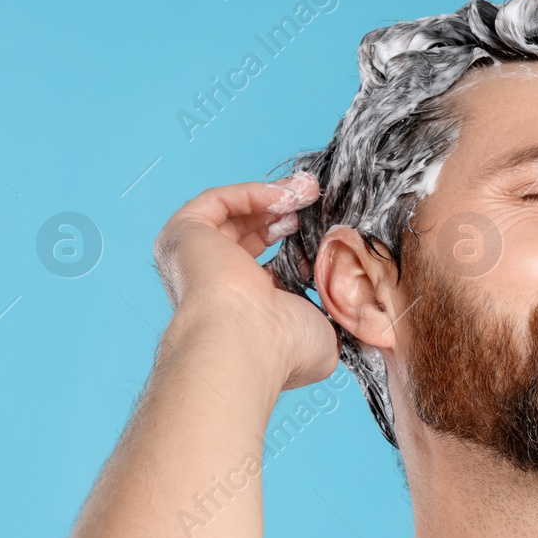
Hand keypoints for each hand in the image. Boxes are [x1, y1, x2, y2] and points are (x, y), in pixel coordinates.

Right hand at [152, 174, 337, 389]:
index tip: (327, 230)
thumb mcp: (325, 331)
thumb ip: (334, 313)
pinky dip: (254, 193)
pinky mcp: (185, 233)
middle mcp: (213, 284)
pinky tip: (286, 197)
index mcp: (242, 310)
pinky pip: (219, 201)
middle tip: (316, 199)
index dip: (297, 245)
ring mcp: (196, 257)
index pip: (266, 267)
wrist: (247, 341)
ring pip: (234, 214)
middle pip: (249, 234)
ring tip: (309, 190)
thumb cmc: (285, 347)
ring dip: (275, 197)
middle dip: (286, 213)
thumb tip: (352, 305)